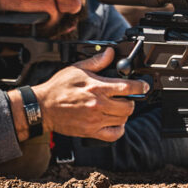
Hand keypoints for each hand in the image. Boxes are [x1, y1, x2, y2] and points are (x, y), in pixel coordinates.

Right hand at [30, 48, 149, 141]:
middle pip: (129, 106)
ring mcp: (95, 119)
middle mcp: (98, 105)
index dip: (140, 86)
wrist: (42, 107)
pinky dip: (118, 130)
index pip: (127, 87)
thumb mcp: (77, 69)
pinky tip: (115, 123)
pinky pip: (113, 134)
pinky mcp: (91, 131)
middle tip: (126, 98)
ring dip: (124, 114)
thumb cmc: (58, 88)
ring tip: (118, 109)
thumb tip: (110, 53)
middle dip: (131, 101)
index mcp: (97, 88)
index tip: (144, 86)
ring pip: (123, 119)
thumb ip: (96, 62)